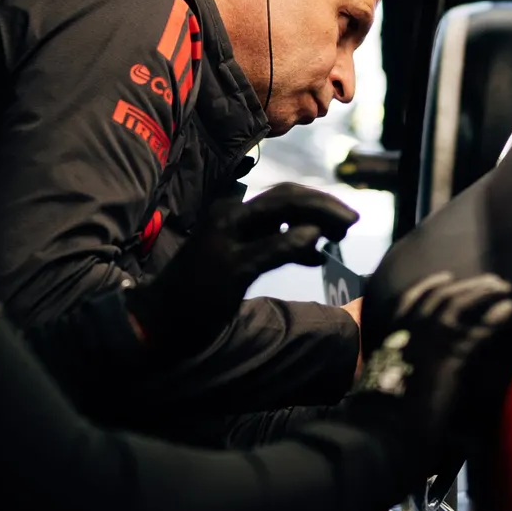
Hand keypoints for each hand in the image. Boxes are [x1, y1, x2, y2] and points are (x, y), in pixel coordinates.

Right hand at [132, 183, 355, 364]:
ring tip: (342, 231)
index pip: (283, 194)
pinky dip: (300, 241)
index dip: (316, 200)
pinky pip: (274, 246)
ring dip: (321, 216)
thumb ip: (273, 243)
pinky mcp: (232, 266)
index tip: (340, 217)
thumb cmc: (202, 287)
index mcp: (232, 212)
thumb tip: (316, 244)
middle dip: (325, 203)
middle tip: (352, 219)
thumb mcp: (240, 257)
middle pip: (288, 195)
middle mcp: (229, 216)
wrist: (160, 316)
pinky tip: (316, 248)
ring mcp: (228, 239)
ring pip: (284, 210)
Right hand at [357, 270, 511, 455]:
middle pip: (442, 294)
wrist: (390, 433)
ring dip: (484, 290)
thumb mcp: (389, 377)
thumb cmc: (388, 413)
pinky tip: (508, 309)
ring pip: (460, 302)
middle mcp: (411, 330)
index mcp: (394, 334)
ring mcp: (430, 341)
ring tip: (503, 288)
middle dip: (469, 285)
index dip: (432, 285)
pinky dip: (495, 315)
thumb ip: (404, 360)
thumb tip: (419, 356)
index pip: (412, 298)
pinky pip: (478, 329)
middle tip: (492, 282)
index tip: (448, 278)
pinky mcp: (450, 357)